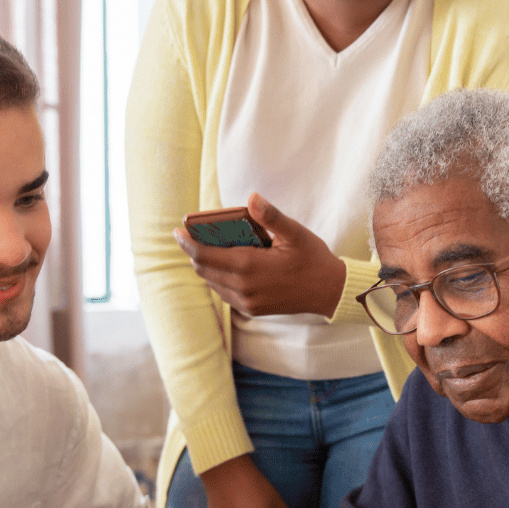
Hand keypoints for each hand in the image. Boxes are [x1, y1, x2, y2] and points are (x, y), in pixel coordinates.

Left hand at [174, 193, 347, 316]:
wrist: (330, 292)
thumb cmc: (314, 259)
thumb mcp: (296, 233)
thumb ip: (271, 216)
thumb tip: (251, 197)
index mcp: (250, 266)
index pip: (204, 255)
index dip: (187, 242)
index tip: (178, 230)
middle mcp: (243, 287)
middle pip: (203, 269)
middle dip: (193, 252)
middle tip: (190, 235)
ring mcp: (247, 302)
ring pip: (212, 282)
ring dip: (205, 265)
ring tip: (207, 248)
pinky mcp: (252, 309)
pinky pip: (224, 293)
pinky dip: (218, 278)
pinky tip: (226, 265)